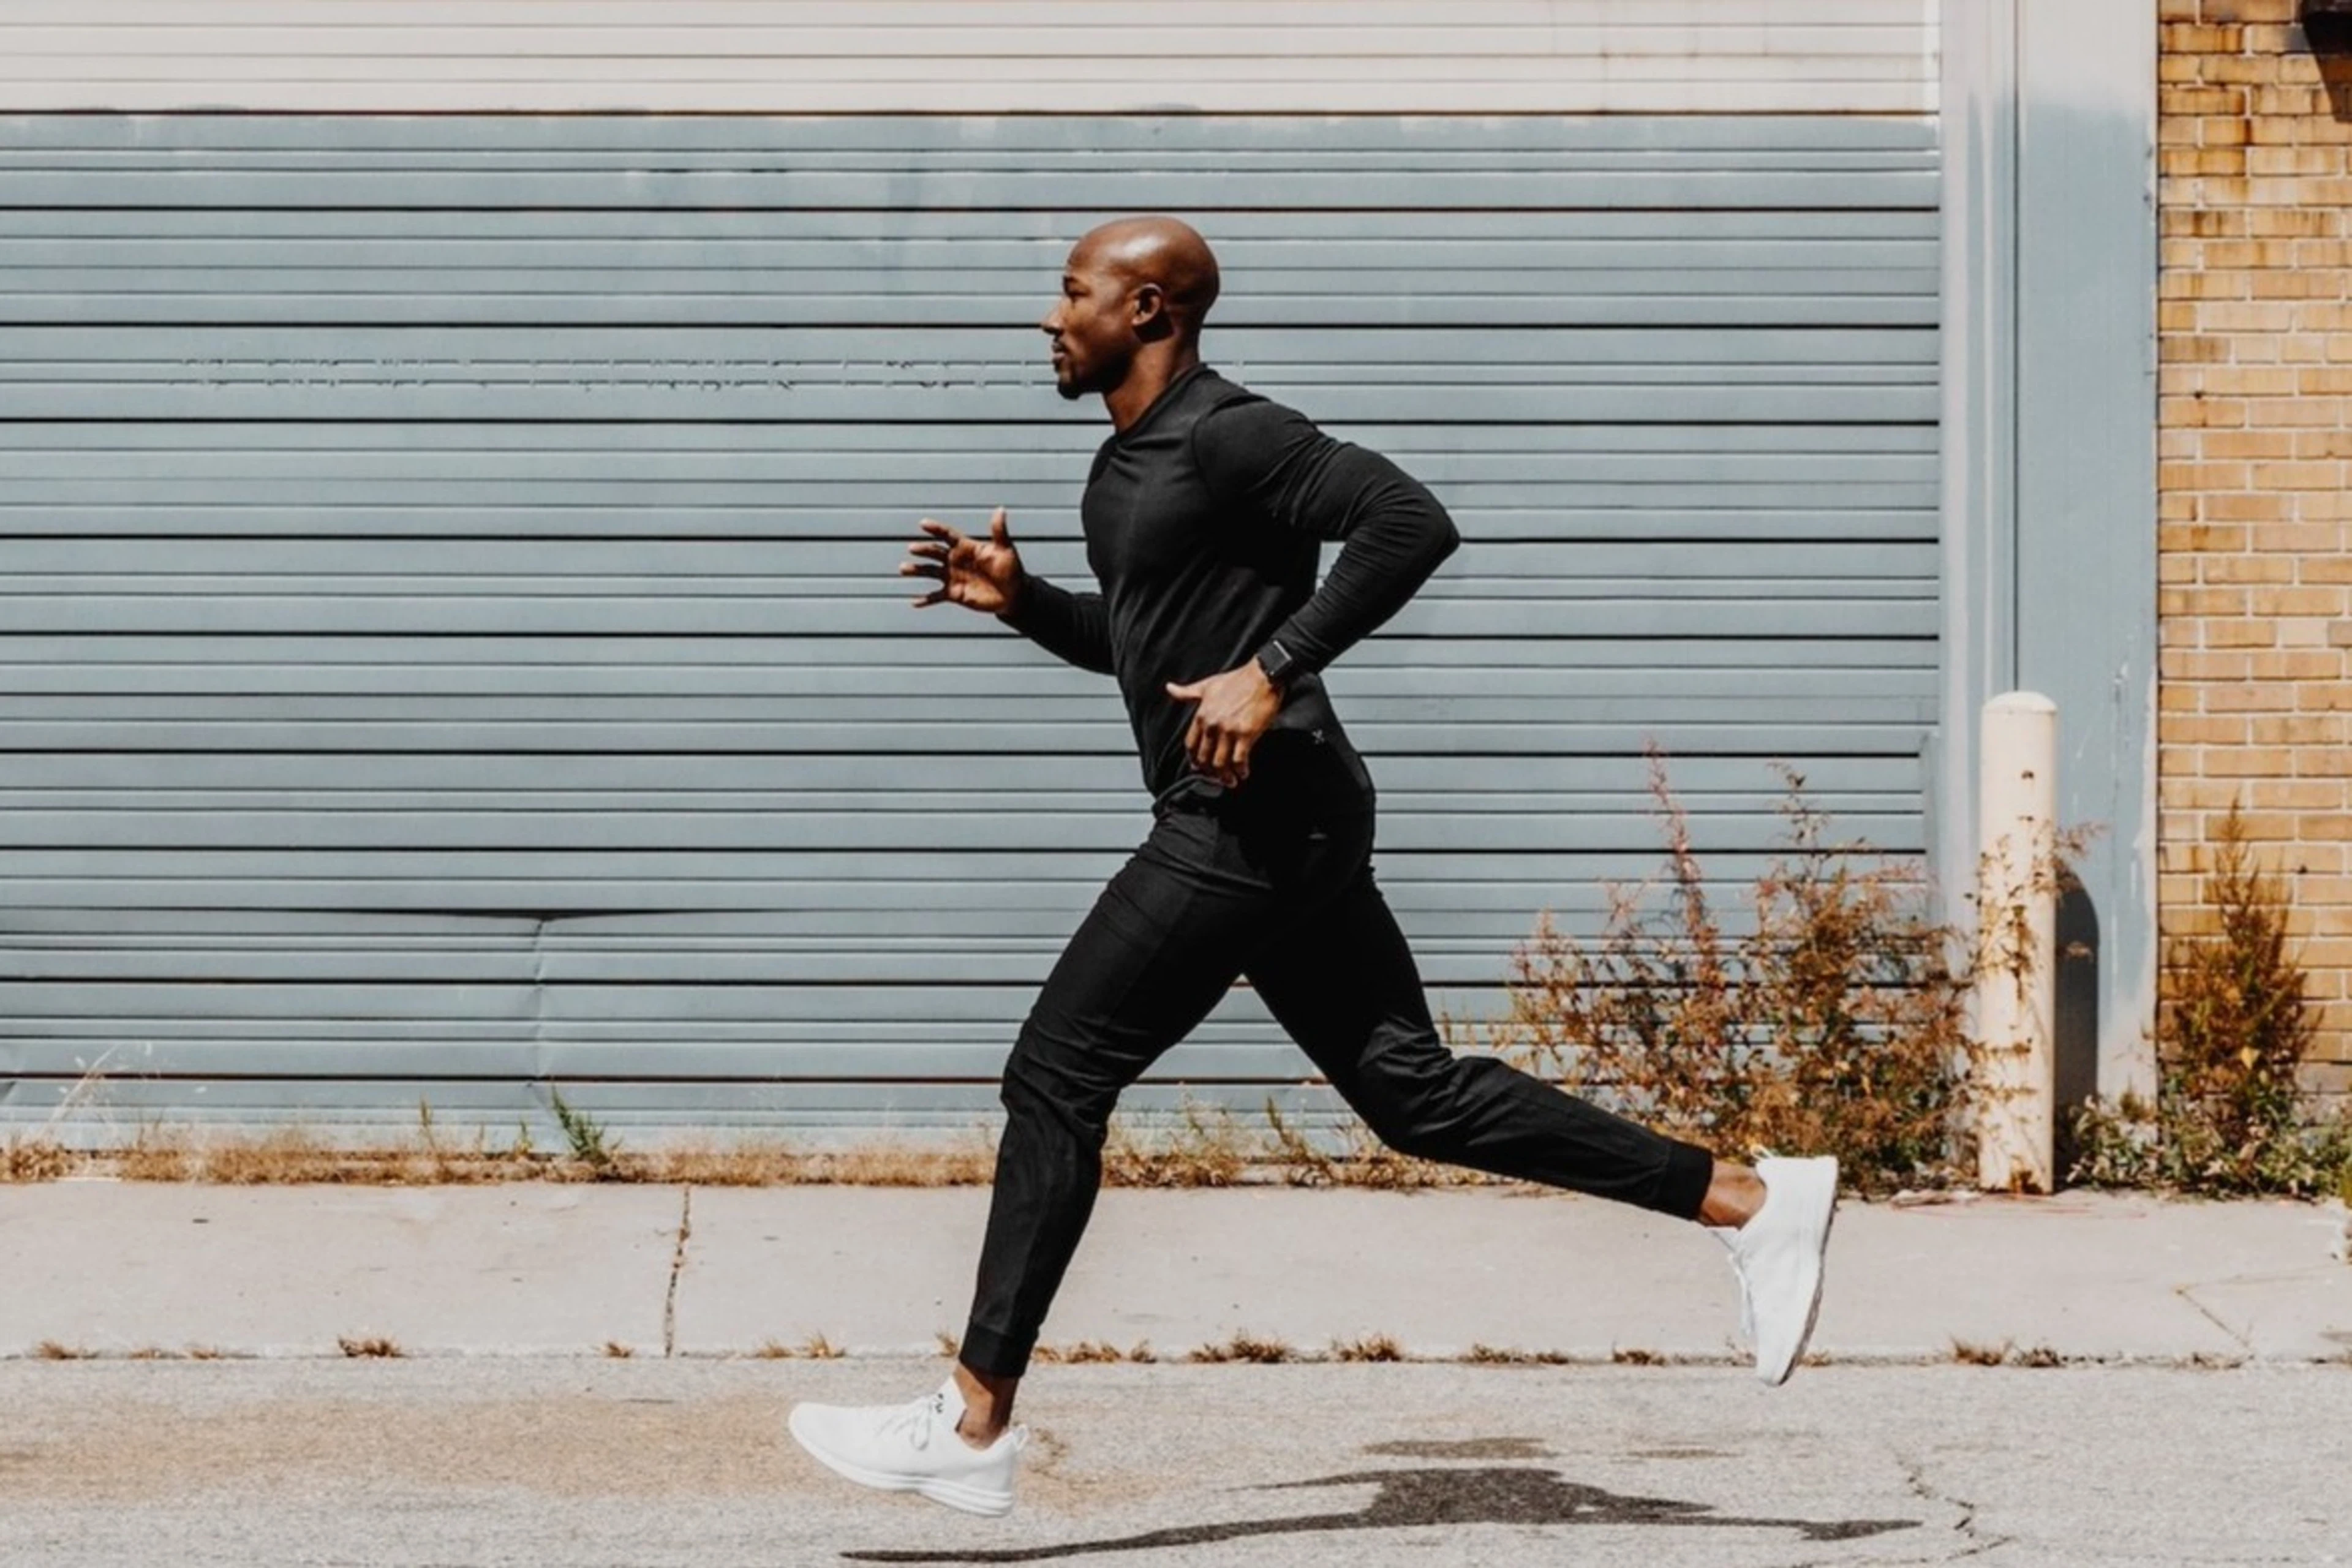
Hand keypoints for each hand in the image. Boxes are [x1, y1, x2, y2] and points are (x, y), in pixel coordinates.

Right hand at [902, 507, 1024, 614]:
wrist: (1013, 594)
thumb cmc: (1011, 569)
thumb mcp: (1005, 550)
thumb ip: (999, 531)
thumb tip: (1000, 509)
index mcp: (966, 547)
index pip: (948, 535)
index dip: (936, 529)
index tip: (923, 524)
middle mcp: (955, 560)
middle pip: (935, 552)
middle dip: (924, 550)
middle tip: (912, 548)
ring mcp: (953, 577)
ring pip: (930, 572)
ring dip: (917, 570)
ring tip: (903, 569)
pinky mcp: (954, 594)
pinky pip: (936, 596)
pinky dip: (925, 599)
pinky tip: (914, 601)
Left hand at [1165, 661, 1282, 786]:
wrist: (1263, 675)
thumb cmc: (1237, 679)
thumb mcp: (1207, 685)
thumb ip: (1187, 692)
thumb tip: (1169, 688)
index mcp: (1201, 714)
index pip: (1191, 745)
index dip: (1194, 759)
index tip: (1198, 767)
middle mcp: (1212, 724)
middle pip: (1204, 758)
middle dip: (1209, 772)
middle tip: (1216, 779)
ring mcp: (1229, 730)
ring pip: (1220, 763)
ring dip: (1224, 776)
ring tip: (1230, 781)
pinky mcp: (1246, 734)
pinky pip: (1239, 759)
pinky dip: (1241, 770)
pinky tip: (1244, 773)